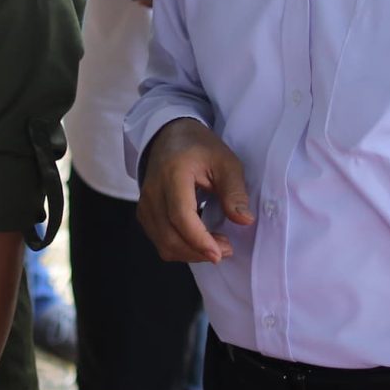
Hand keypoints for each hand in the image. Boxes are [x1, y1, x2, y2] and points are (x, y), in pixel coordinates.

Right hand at [133, 118, 253, 263]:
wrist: (170, 136)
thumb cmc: (200, 148)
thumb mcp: (226, 162)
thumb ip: (234, 192)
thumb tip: (244, 220)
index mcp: (173, 173)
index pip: (181, 215)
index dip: (199, 240)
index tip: (220, 253)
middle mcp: (153, 191)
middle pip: (169, 236)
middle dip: (198, 251)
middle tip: (225, 249)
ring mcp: (145, 204)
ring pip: (163, 243)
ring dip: (190, 253)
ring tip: (215, 246)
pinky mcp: (144, 213)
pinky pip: (159, 241)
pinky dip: (180, 248)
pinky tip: (199, 242)